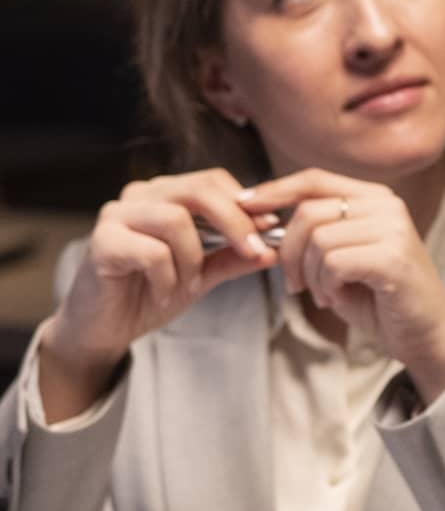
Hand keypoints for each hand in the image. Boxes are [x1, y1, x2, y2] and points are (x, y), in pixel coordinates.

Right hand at [42, 171, 275, 419]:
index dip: (247, 204)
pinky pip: (153, 252)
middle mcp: (140, 194)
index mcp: (166, 193)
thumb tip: (277, 248)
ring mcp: (116, 215)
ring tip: (189, 285)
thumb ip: (235, 257)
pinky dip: (168, 277)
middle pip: (200, 190)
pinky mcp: (101, 242)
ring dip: (193, 258)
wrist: (103, 330)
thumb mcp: (202, 274)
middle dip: (234, 222)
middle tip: (253, 251)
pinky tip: (164, 293)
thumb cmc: (149, 294)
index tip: (272, 229)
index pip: (214, 181)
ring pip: (176, 219)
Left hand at [244, 170, 444, 401]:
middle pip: (309, 212)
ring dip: (310, 276)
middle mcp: (387, 205)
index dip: (274, 190)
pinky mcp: (393, 257)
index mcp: (375, 198)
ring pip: (318, 240)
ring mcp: (393, 229)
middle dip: (289, 252)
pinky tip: (338, 298)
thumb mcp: (342, 258)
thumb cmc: (380, 299)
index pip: (315, 179)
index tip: (242, 205)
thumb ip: (315, 235)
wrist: (425, 335)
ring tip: (325, 294)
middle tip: (295, 284)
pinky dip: (326, 287)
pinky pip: (333, 263)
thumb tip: (262, 223)